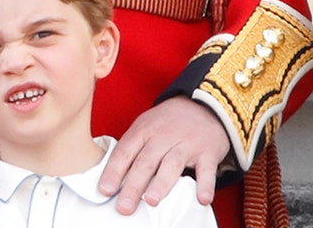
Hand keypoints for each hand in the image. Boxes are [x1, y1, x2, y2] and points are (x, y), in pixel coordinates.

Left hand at [98, 96, 229, 214]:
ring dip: (161, 183)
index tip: (105, 190)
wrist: (204, 105)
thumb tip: (110, 180)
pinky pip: (207, 169)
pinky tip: (201, 199)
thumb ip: (130, 150)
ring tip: (151, 201)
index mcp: (143, 130)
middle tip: (124, 206)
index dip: (113, 171)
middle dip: (133, 185)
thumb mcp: (145, 127)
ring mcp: (186, 143)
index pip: (125, 152)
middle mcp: (163, 136)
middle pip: (146, 162)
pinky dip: (205, 184)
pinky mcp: (208, 151)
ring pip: (172, 164)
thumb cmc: (167, 123)